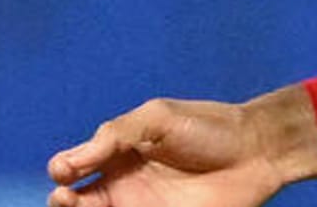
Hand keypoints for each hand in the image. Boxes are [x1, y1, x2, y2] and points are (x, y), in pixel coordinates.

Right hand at [47, 89, 316, 206]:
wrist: (255, 152)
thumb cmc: (209, 127)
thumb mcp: (158, 118)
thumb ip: (117, 132)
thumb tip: (74, 157)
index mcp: (118, 153)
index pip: (73, 167)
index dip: (61, 170)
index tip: (64, 170)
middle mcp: (125, 185)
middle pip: (76, 202)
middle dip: (61, 202)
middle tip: (66, 198)